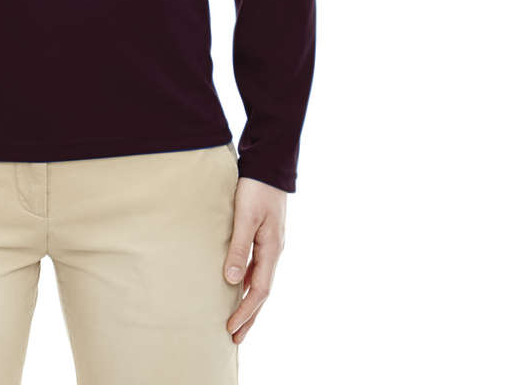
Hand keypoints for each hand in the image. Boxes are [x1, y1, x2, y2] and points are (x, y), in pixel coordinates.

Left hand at [223, 176, 286, 343]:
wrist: (269, 165)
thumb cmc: (256, 188)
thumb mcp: (245, 217)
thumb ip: (238, 247)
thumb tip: (231, 281)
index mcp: (272, 249)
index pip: (259, 291)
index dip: (245, 312)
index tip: (231, 329)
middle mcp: (274, 251)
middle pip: (262, 292)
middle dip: (249, 316)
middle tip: (234, 338)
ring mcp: (271, 244)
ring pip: (259, 281)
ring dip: (248, 302)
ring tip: (236, 320)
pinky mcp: (265, 236)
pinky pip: (257, 268)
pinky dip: (247, 282)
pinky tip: (236, 286)